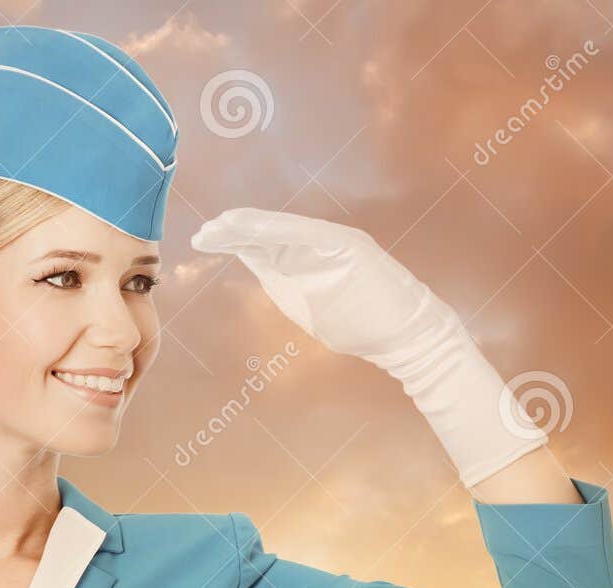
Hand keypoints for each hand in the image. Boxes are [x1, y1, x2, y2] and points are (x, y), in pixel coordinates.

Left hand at [190, 205, 548, 488]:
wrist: (410, 334)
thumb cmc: (364, 323)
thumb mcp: (315, 304)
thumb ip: (289, 282)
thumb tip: (259, 266)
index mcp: (310, 255)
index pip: (264, 242)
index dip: (233, 237)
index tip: (204, 239)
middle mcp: (321, 242)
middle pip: (267, 232)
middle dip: (232, 230)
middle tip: (201, 233)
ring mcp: (334, 243)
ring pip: (282, 229)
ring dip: (247, 228)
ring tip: (217, 229)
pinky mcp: (348, 247)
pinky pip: (307, 235)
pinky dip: (278, 231)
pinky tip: (254, 230)